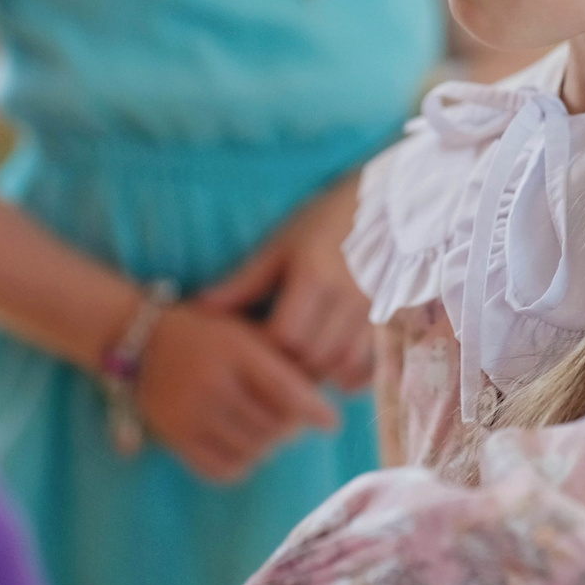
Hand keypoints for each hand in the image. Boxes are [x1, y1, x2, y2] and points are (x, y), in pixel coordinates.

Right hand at [137, 311, 339, 483]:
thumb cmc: (204, 334)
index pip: (286, 389)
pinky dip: (242, 463)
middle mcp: (213, 382)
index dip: (314, 410)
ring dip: (268, 445)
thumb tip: (322, 396)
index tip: (332, 423)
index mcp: (234, 349)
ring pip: (253, 449)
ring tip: (265, 429)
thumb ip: (277, 359)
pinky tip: (242, 445)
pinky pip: (224, 468)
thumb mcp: (241, 332)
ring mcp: (191, 413)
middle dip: (290, 426)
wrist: (138, 340)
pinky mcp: (176, 437)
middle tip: (292, 420)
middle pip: (273, 425)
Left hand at [190, 177, 374, 391]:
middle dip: (286, 366)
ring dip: (315, 374)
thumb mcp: (279, 245)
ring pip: (341, 365)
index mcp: (314, 277)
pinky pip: (365, 365)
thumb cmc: (322, 222)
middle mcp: (346, 299)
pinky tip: (327, 371)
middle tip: (264, 361)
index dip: (262, 349)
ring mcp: (369, 312)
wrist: (382, 207)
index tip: (245, 345)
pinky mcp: (383, 321)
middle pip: (313, 357)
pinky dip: (345, 377)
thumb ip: (243, 282)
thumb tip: (200, 308)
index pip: (285, 335)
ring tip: (292, 367)